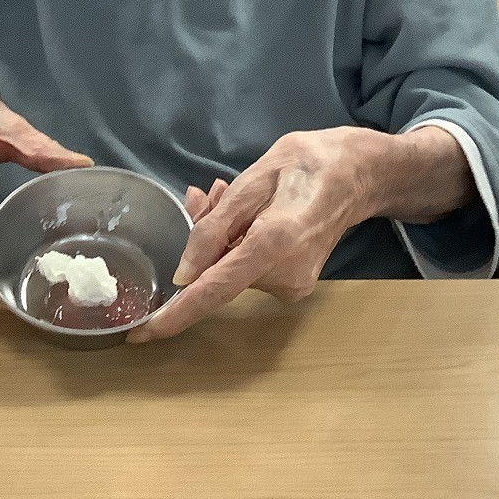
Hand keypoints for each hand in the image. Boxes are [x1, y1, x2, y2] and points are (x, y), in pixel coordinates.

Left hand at [128, 129, 372, 343]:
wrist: (357, 174)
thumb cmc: (306, 164)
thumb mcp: (254, 179)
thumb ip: (215, 227)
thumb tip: (183, 274)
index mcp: (273, 244)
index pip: (214, 290)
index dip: (176, 313)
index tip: (141, 334)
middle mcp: (285, 276)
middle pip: (217, 273)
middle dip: (199, 241)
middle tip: (202, 196)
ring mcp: (293, 286)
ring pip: (229, 269)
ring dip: (217, 238)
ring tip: (227, 195)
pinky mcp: (294, 286)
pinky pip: (247, 269)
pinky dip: (235, 245)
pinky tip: (243, 214)